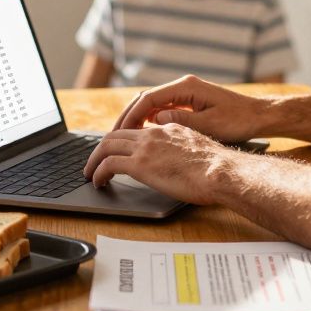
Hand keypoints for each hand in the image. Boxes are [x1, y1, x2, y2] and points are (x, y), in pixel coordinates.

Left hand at [82, 123, 234, 203]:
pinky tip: (98, 182)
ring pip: (107, 146)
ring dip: (94, 160)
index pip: (138, 130)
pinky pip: (108, 164)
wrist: (220, 171)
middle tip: (96, 161)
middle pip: (116, 134)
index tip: (117, 150)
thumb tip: (181, 162)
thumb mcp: (200, 150)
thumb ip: (185, 150)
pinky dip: (98, 172)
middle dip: (102, 147)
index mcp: (170, 129)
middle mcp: (154, 134)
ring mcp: (145, 148)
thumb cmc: (217, 168)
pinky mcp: (140, 164)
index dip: (123, 139)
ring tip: (90, 173)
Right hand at [111, 75, 268, 142]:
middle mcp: (183, 86)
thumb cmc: (239, 120)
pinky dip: (149, 120)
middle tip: (112, 136)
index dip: (131, 115)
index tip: (118, 131)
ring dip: (137, 119)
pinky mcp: (189, 102)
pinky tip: (142, 135)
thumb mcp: (210, 124)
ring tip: (122, 138)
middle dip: (128, 117)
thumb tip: (156, 120)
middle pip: (146, 99)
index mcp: (186, 87)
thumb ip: (181, 122)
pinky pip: (162, 109)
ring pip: (152, 104)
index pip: (148, 98)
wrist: (260, 116)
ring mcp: (186, 93)